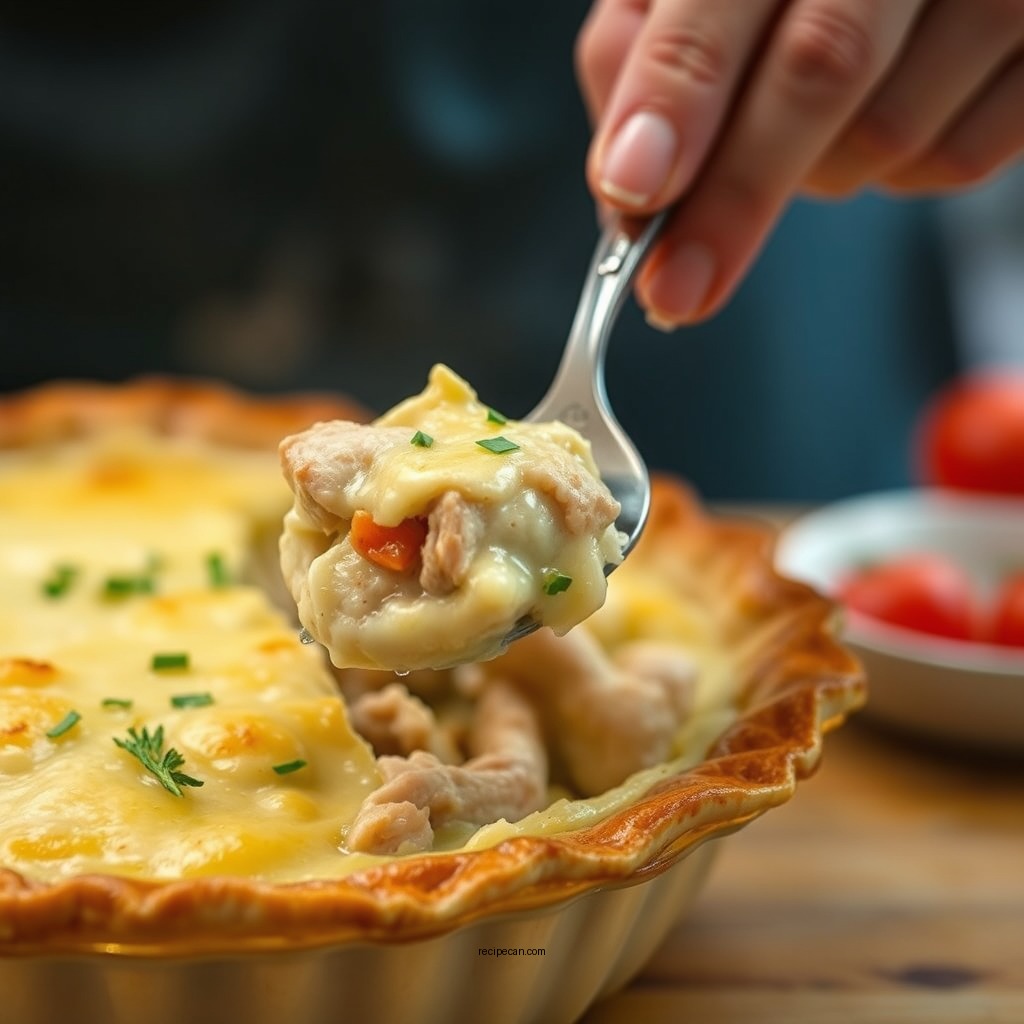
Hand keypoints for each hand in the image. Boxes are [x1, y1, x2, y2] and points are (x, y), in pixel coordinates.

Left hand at [576, 0, 1023, 326]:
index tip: (633, 189)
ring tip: (815, 122)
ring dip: (817, 175)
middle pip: (819, 71)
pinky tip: (888, 111)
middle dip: (732, 199)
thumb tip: (625, 184)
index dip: (676, 96)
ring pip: (885, 138)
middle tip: (675, 290)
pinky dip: (894, 172)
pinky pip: (954, 163)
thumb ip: (651, 53)